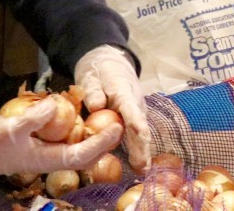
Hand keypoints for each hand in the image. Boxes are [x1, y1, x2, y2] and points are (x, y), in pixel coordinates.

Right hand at [0, 98, 122, 179]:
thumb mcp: (11, 128)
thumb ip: (33, 118)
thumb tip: (54, 105)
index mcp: (48, 160)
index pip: (81, 155)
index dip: (100, 143)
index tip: (116, 129)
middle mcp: (54, 159)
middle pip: (86, 154)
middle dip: (105, 141)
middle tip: (121, 122)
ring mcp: (51, 153)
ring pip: (80, 147)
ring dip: (96, 136)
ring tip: (112, 119)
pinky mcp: (48, 145)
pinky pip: (70, 140)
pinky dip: (80, 130)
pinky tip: (87, 117)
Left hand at [75, 45, 149, 172]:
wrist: (112, 62)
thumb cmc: (100, 70)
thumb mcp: (91, 76)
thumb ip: (93, 90)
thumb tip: (96, 106)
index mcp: (124, 92)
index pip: (132, 111)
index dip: (137, 127)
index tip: (141, 137)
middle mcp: (135, 104)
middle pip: (139, 127)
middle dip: (142, 148)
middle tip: (142, 168)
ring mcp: (136, 111)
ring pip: (139, 133)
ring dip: (141, 151)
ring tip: (142, 170)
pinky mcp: (133, 117)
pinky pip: (135, 134)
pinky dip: (137, 148)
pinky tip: (138, 165)